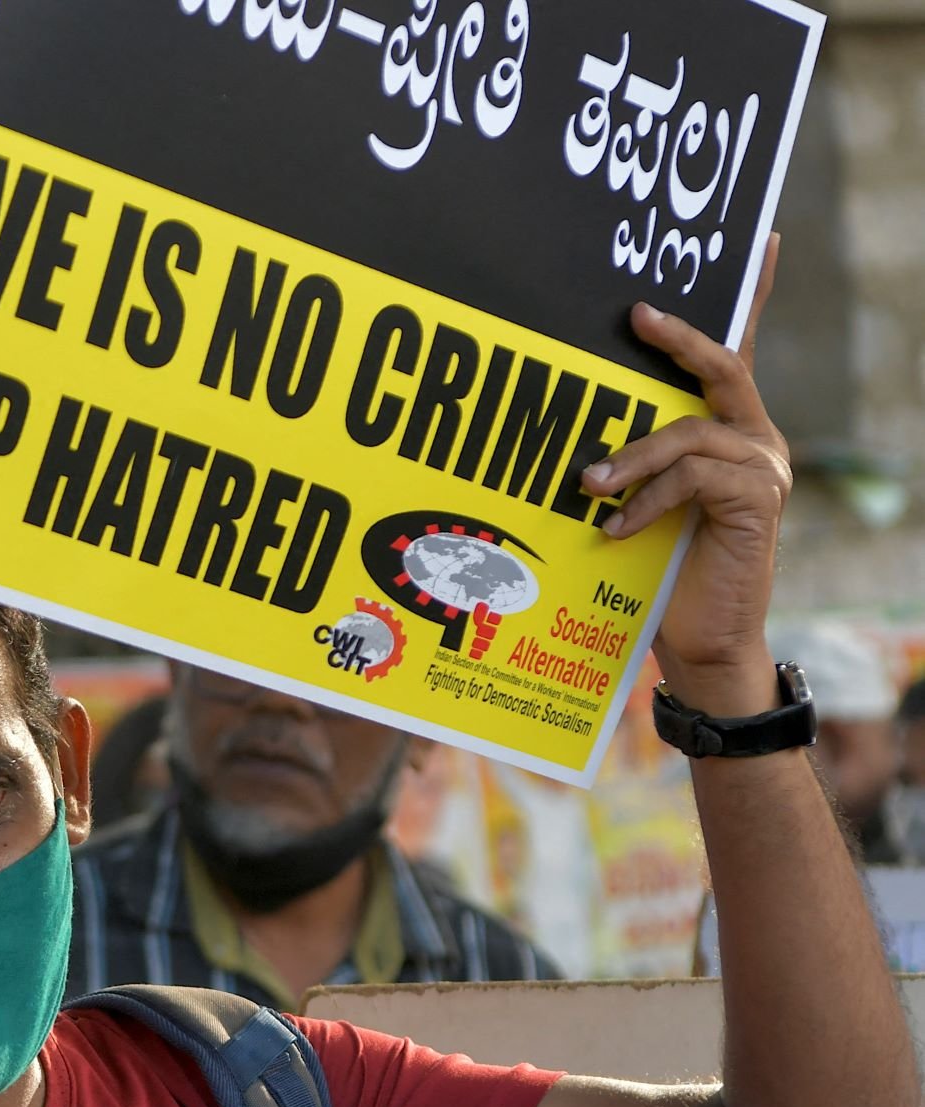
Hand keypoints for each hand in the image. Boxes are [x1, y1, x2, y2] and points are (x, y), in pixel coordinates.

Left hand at [582, 234, 791, 716]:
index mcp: (727, 429)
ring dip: (630, 456)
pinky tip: (613, 528)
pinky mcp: (758, 499)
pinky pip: (693, 475)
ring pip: (689, 431)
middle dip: (678, 338)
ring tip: (586, 486)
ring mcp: (761, 467)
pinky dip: (646, 498)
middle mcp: (753, 438)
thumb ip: (628, 458)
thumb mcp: (636, 501)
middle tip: (636, 316)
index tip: (754, 240)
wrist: (698, 639)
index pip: (735, 352)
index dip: (747, 294)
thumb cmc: (656, 570)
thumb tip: (571, 428)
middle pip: (722, 367)